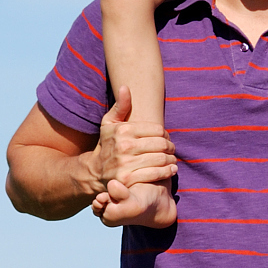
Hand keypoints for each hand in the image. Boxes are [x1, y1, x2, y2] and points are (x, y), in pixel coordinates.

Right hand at [89, 88, 175, 202]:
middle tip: (172, 149)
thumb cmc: (107, 144)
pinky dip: (167, 172)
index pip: (157, 130)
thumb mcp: (109, 123)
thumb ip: (120, 106)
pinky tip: (171, 169)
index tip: (166, 138)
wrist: (95, 171)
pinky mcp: (128, 179)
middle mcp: (124, 146)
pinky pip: (155, 174)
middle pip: (161, 144)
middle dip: (170, 147)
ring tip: (173, 160)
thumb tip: (125, 88)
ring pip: (160, 159)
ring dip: (171, 159)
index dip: (165, 134)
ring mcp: (126, 164)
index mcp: (123, 130)